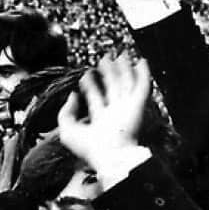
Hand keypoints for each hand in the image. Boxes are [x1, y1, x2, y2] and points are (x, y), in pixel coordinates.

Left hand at [57, 53, 151, 170]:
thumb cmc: (90, 147)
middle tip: (104, 59)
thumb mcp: (67, 129)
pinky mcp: (138, 105)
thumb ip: (66, 112)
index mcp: (100, 120)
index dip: (90, 85)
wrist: (111, 154)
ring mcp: (127, 109)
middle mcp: (115, 114)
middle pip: (112, 88)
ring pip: (126, 84)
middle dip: (108, 74)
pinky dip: (143, 74)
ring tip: (119, 56)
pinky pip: (142, 86)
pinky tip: (141, 62)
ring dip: (123, 70)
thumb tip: (72, 96)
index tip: (85, 75)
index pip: (95, 98)